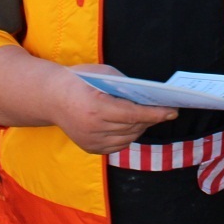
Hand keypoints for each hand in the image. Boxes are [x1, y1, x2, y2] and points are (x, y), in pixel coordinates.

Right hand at [51, 64, 179, 155]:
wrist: (51, 98)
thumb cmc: (80, 81)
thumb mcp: (104, 74)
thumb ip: (125, 86)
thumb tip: (149, 98)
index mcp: (96, 109)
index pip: (133, 115)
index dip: (155, 114)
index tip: (172, 112)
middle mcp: (94, 129)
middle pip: (133, 128)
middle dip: (150, 120)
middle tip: (165, 111)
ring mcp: (91, 142)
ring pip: (127, 139)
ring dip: (140, 128)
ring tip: (149, 118)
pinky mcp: (91, 149)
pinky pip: (118, 146)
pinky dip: (128, 136)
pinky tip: (132, 126)